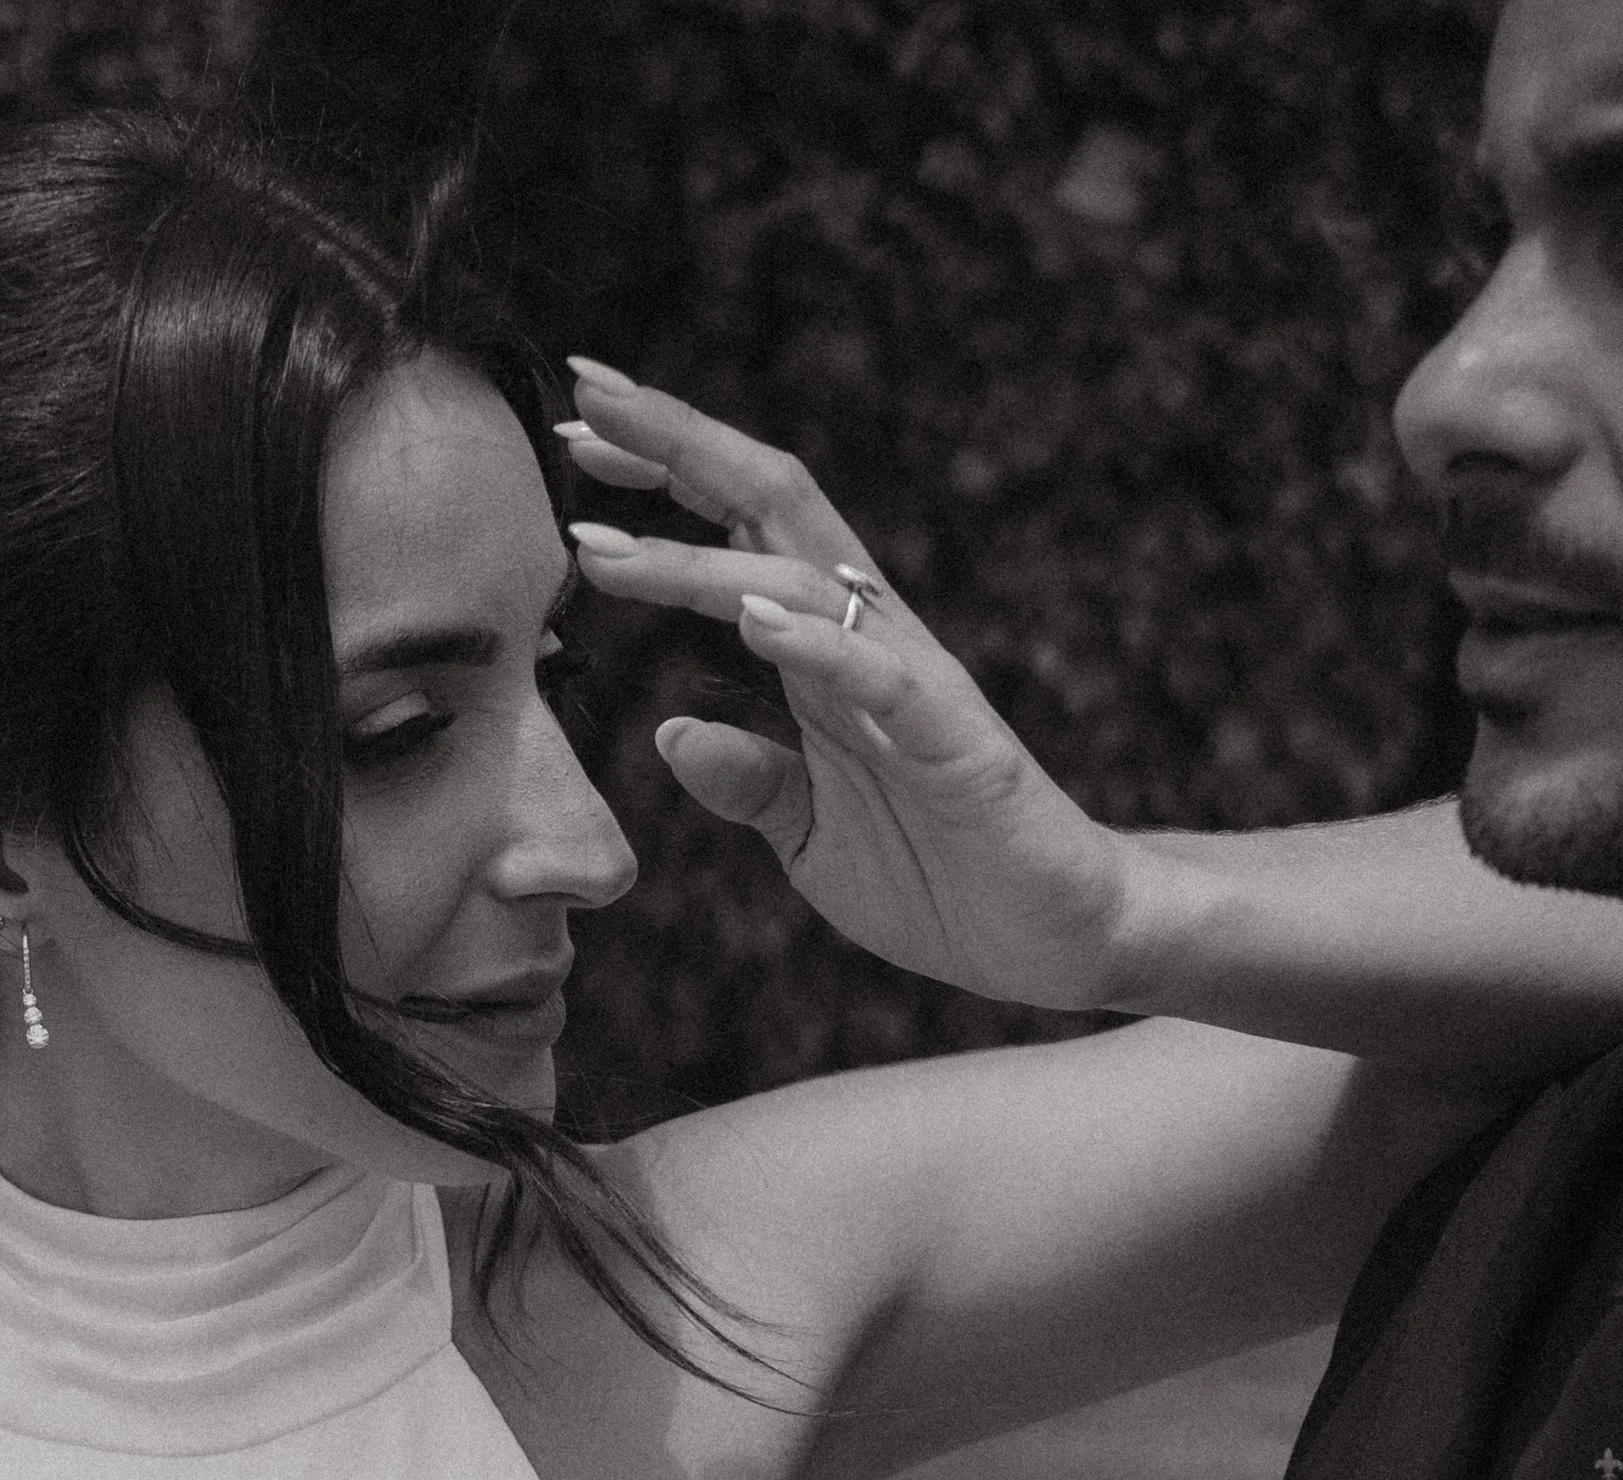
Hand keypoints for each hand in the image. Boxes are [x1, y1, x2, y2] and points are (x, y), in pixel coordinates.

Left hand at [561, 362, 1139, 1009]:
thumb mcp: (808, 835)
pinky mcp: (959, 742)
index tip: (573, 438)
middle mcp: (868, 640)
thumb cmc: (940, 878)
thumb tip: (669, 734)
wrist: (1049, 936)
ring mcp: (916, 683)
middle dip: (676, 448)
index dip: (661, 478)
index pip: (738, 532)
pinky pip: (886, 678)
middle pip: (769, 506)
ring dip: (698, 566)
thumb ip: (748, 780)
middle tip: (580, 399)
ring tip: (606, 550)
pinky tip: (752, 625)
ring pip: (803, 585)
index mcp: (827, 653)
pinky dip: (820, 647)